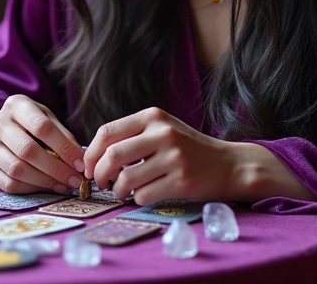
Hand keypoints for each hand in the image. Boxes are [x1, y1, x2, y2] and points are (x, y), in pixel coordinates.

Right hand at [0, 95, 86, 194]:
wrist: (2, 129)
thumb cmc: (31, 122)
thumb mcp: (47, 118)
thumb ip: (63, 134)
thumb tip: (79, 160)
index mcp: (16, 105)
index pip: (41, 127)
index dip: (63, 147)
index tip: (80, 164)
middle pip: (27, 150)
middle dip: (55, 168)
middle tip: (74, 179)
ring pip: (17, 169)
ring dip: (45, 181)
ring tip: (63, 185)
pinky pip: (9, 184)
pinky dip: (31, 188)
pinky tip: (47, 187)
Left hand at [83, 107, 239, 204]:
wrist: (229, 165)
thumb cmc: (188, 149)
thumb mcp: (163, 130)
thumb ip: (133, 135)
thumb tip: (93, 156)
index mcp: (153, 117)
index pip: (107, 132)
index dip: (91, 153)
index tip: (88, 168)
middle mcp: (163, 133)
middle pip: (112, 155)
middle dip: (99, 174)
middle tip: (101, 183)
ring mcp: (174, 157)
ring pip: (126, 179)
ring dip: (118, 191)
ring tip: (122, 192)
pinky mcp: (182, 180)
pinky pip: (144, 195)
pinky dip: (137, 199)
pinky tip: (144, 195)